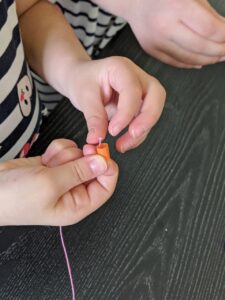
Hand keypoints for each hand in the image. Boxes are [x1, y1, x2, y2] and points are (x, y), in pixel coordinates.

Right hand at [0, 139, 117, 225]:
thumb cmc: (16, 198)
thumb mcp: (51, 185)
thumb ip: (79, 171)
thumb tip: (104, 162)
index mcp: (78, 205)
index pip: (106, 186)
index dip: (107, 169)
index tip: (100, 153)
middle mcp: (73, 191)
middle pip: (93, 167)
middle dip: (80, 159)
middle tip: (67, 159)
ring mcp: (63, 176)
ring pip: (79, 155)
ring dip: (65, 154)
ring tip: (48, 164)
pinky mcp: (54, 165)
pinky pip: (66, 150)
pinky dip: (56, 150)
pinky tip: (44, 159)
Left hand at [66, 57, 165, 152]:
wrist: (81, 78)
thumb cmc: (82, 80)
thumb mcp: (83, 96)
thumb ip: (93, 117)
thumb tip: (98, 138)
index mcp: (121, 68)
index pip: (132, 90)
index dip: (126, 113)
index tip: (112, 131)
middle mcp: (137, 76)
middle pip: (156, 95)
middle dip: (147, 119)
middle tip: (133, 135)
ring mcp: (141, 90)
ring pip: (153, 110)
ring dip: (141, 131)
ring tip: (122, 145)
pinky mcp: (140, 104)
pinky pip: (145, 120)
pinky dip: (137, 134)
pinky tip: (124, 143)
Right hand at [126, 0, 224, 67]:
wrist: (134, 1)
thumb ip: (208, 14)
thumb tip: (224, 34)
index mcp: (176, 6)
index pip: (209, 29)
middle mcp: (164, 27)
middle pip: (200, 47)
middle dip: (220, 51)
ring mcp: (156, 42)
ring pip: (189, 59)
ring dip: (208, 59)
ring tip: (219, 56)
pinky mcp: (152, 50)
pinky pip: (176, 62)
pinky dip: (191, 63)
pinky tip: (201, 61)